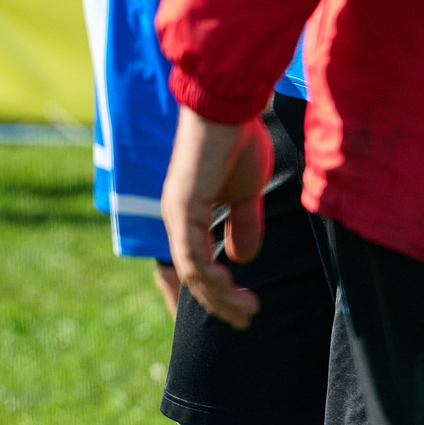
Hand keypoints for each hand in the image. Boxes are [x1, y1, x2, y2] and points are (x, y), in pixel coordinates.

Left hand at [161, 109, 272, 328]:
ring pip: (193, 271)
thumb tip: (243, 259)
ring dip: (219, 296)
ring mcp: (177, 214)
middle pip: (193, 276)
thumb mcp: (246, 192)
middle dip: (221, 303)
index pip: (197, 266)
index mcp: (188, 216)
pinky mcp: (183, 207)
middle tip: (245, 320)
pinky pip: (192, 253)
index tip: (242, 309)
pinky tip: (231, 286)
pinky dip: (210, 274)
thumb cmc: (237, 140)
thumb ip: (244, 224)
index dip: (217, 292)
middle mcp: (177, 219)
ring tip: (246, 311)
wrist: (230, 105)